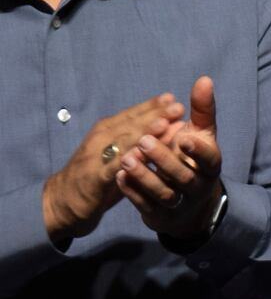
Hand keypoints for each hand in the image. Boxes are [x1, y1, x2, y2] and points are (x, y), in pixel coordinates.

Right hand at [42, 94, 184, 242]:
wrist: (63, 200)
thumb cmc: (100, 174)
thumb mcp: (121, 154)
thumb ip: (143, 141)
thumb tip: (172, 127)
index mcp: (108, 130)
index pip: (133, 114)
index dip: (153, 106)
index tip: (173, 98)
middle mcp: (102, 138)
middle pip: (131, 124)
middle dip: (155, 114)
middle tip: (178, 107)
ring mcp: (96, 156)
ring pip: (122, 141)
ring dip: (143, 132)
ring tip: (163, 124)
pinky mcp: (95, 177)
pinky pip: (112, 167)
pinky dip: (127, 160)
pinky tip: (142, 155)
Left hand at [116, 77, 223, 240]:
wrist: (189, 203)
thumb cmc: (193, 159)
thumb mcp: (201, 135)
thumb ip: (202, 109)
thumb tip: (204, 79)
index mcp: (211, 167)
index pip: (210, 159)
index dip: (198, 150)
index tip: (183, 137)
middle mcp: (199, 188)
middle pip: (184, 177)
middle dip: (164, 159)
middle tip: (144, 141)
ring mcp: (181, 205)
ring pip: (165, 194)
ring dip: (145, 176)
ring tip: (127, 159)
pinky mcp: (161, 216)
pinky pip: (147, 206)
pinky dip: (133, 192)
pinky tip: (119, 176)